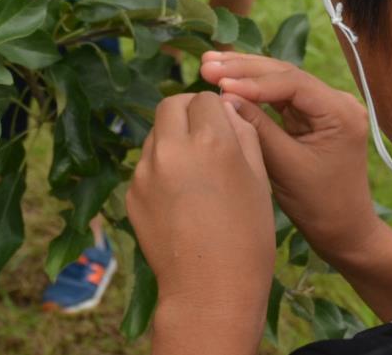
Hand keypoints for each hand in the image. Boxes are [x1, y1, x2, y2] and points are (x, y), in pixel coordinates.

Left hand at [127, 93, 275, 354]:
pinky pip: (146, 165)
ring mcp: (146, 171)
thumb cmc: (248, 237)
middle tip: (204, 135)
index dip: (217, 110)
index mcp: (211, 141)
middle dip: (188, 112)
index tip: (225, 128)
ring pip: (155, 133)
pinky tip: (179, 199)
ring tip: (194, 173)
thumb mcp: (260, 179)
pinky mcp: (132, 192)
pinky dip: (161, 169)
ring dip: (172, 139)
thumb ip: (244, 134)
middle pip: (171, 104)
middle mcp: (172, 148)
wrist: (210, 292)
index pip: (206, 98)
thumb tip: (227, 108)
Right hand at [200, 51, 378, 260]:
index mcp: (340, 112)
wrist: (344, 232)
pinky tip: (227, 81)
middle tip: (206, 64)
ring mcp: (325, 107)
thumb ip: (257, 128)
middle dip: (244, 69)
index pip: (293, 83)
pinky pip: (280, 96)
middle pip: (285, 74)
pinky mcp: (312, 116)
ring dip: (245, 74)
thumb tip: (224, 97)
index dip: (253, 81)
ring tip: (209, 65)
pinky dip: (253, 90)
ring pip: (280, 81)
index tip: (220, 83)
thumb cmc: (319, 206)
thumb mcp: (285, 166)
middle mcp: (337, 102)